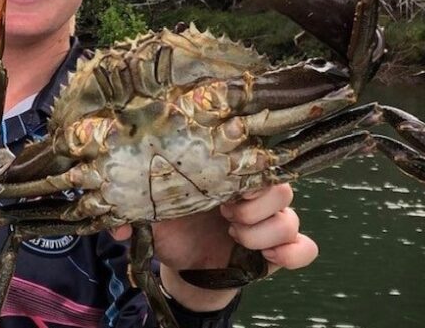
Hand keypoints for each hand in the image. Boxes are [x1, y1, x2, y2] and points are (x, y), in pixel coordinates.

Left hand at [109, 183, 317, 311]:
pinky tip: (267, 258)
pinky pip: (306, 248)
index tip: (224, 193)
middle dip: (253, 209)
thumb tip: (119, 226)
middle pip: (282, 188)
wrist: (184, 266)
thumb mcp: (152, 217)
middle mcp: (255, 195)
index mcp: (229, 177)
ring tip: (234, 238)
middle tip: (225, 217)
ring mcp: (269, 222)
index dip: (247, 175)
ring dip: (261, 234)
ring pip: (290, 219)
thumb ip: (134, 214)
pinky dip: (293, 253)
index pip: (258, 159)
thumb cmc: (173, 229)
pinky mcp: (278, 250)